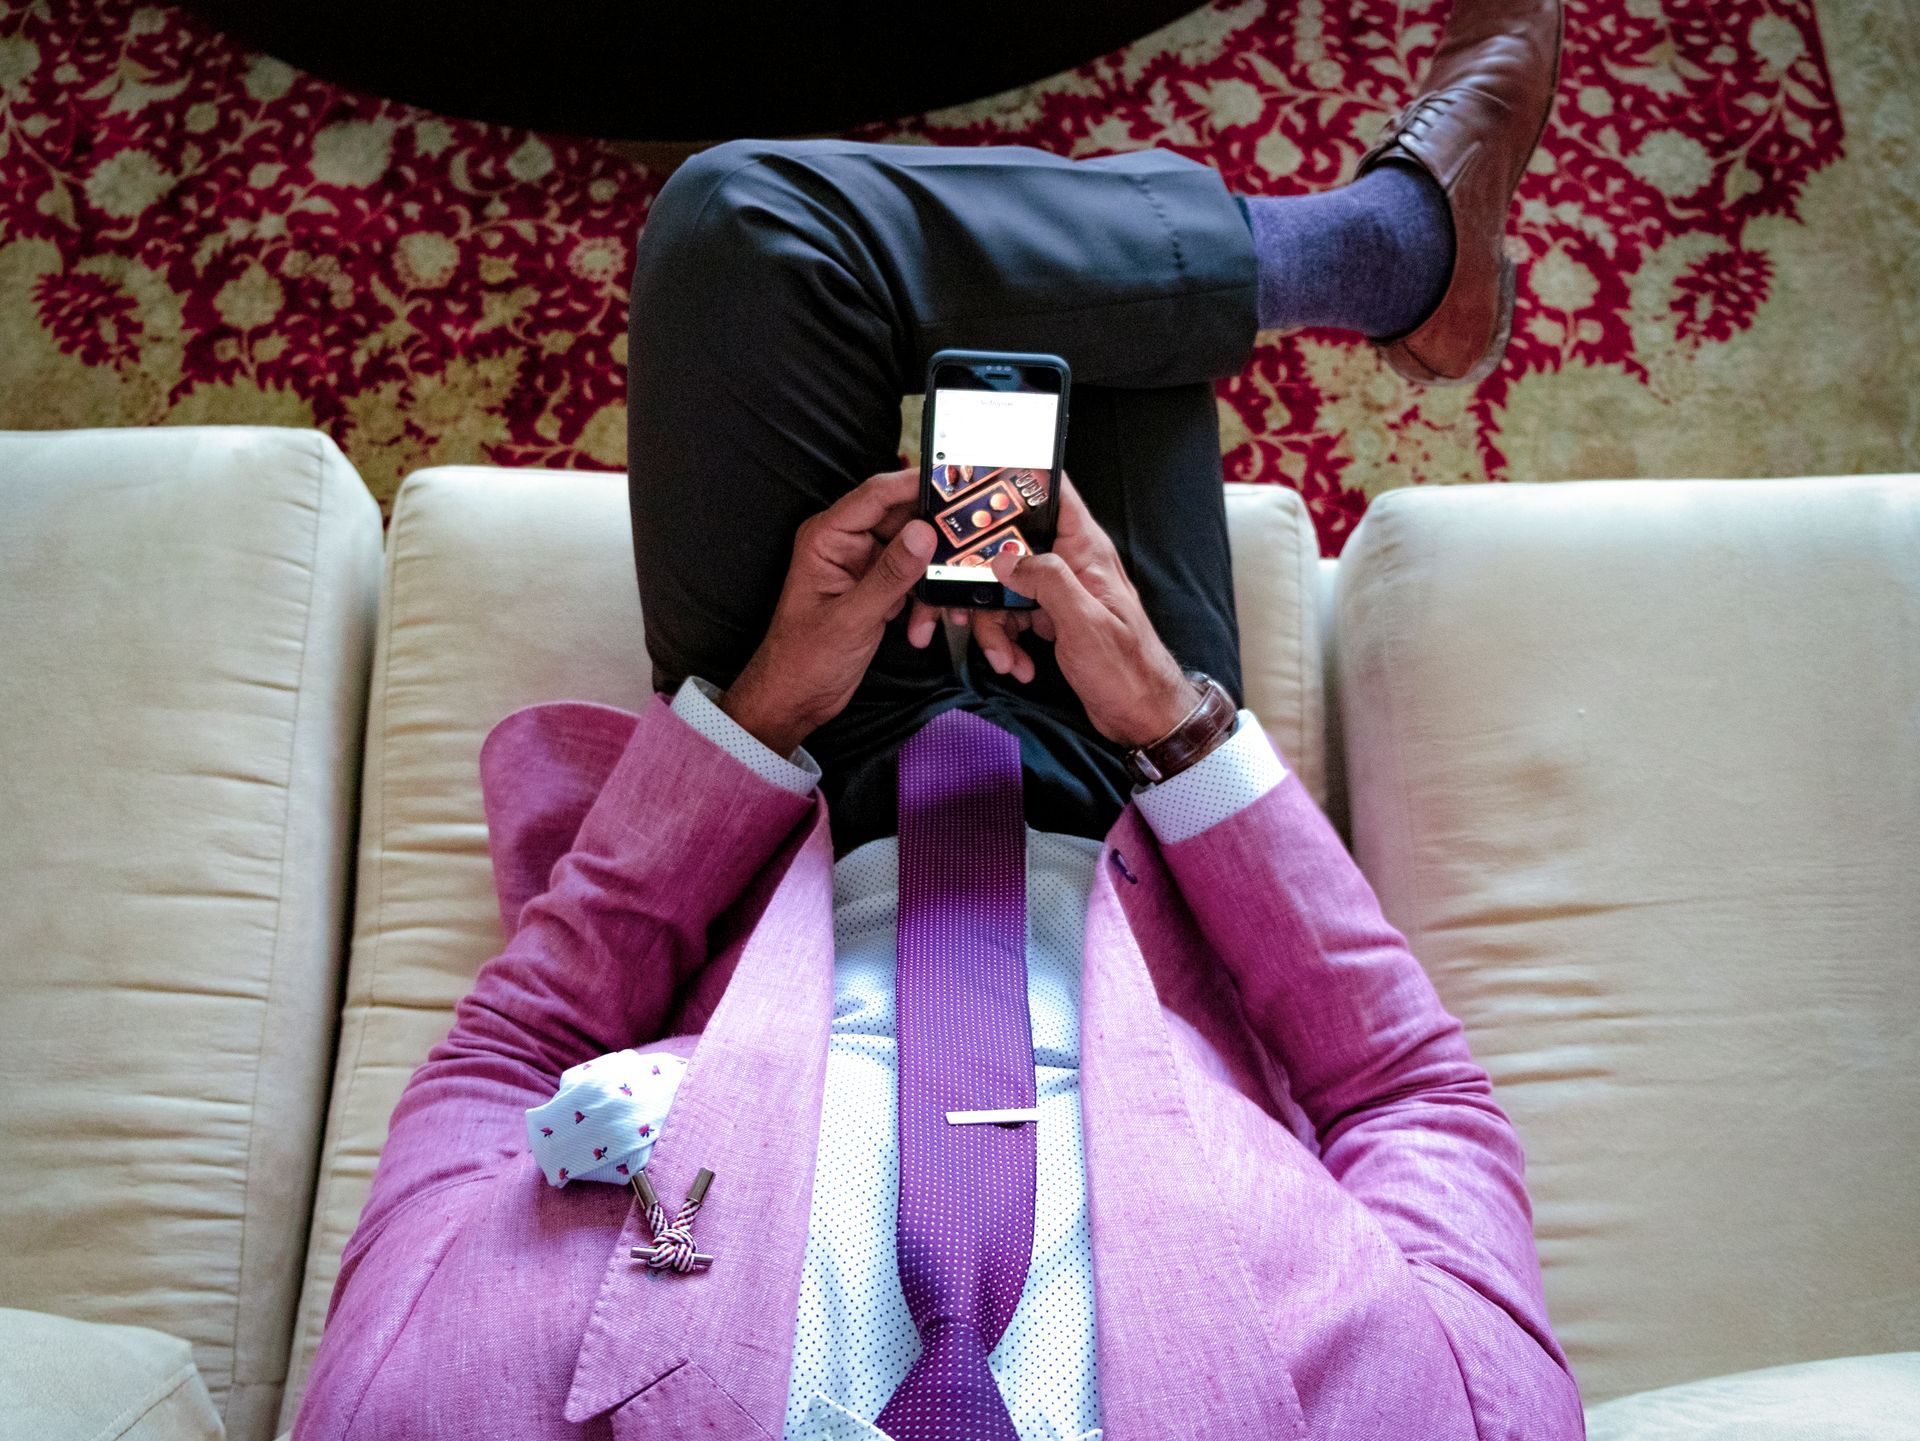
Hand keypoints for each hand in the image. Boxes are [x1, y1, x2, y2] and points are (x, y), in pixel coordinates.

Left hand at [720, 467, 934, 755]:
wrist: (795, 699)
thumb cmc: (805, 659)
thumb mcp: (852, 617)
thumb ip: (891, 574)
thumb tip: (924, 532)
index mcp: (828, 537)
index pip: (877, 495)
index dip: (916, 483)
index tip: (958, 482)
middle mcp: (847, 544)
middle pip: (903, 520)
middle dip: (936, 537)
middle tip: (975, 545)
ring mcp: (864, 566)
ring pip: (915, 552)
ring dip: (934, 578)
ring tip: (950, 604)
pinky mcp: (877, 589)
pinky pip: (913, 580)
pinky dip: (925, 602)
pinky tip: (925, 629)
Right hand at [912, 474, 1198, 747]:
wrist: (1141, 716)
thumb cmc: (1126, 669)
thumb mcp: (1083, 621)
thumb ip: (1045, 579)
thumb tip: (1003, 558)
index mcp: (1085, 550)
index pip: (1053, 492)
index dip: (1016, 481)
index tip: (977, 491)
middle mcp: (1071, 564)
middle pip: (1011, 548)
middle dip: (987, 583)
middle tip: (974, 613)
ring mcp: (1060, 593)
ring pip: (1006, 589)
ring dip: (996, 627)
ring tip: (1006, 658)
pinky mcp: (1052, 619)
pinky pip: (1014, 618)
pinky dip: (1008, 643)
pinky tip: (1018, 665)